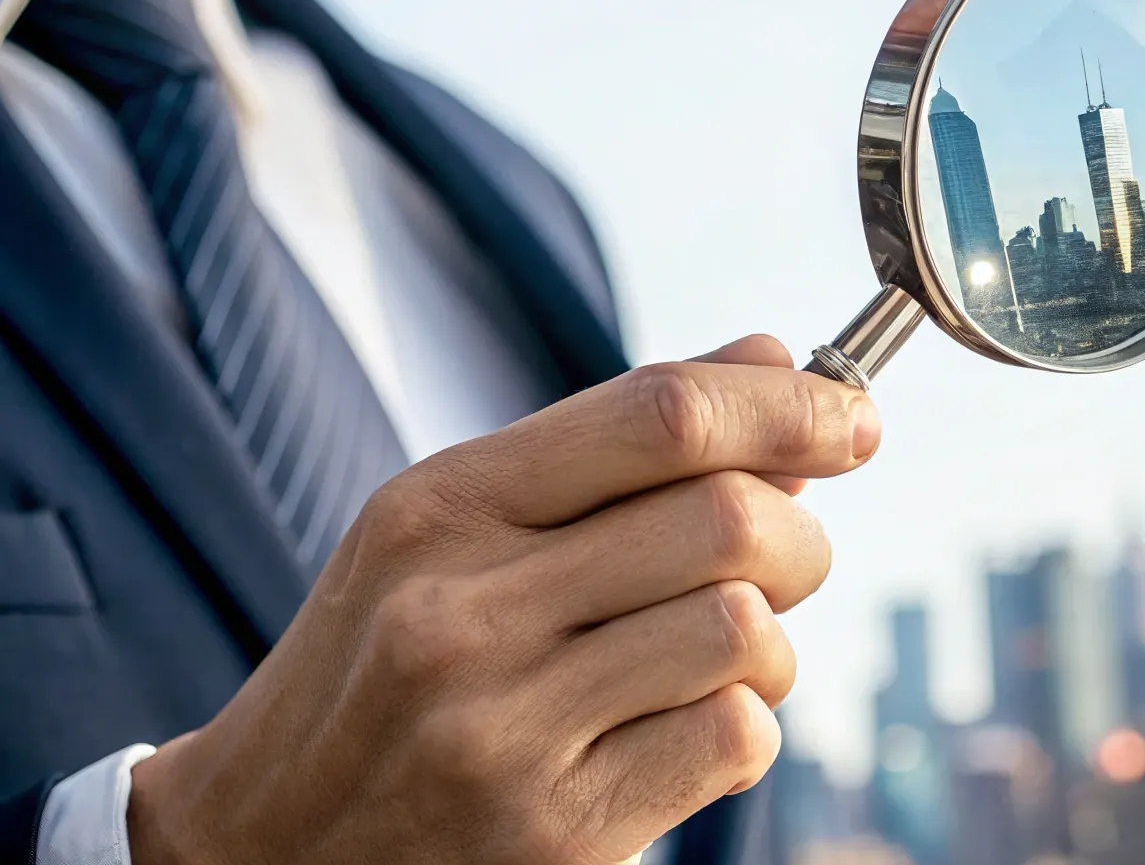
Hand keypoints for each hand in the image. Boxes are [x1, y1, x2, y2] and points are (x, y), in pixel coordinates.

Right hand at [126, 335, 879, 863]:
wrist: (261, 848)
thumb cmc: (382, 671)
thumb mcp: (453, 533)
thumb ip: (610, 444)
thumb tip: (771, 359)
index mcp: (439, 508)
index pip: (660, 414)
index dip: (786, 405)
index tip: (851, 419)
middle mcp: (463, 611)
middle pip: (727, 518)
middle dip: (799, 535)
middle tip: (787, 559)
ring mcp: (504, 730)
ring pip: (744, 629)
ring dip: (773, 642)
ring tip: (723, 657)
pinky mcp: (553, 833)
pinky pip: (734, 739)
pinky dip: (746, 729)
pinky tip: (688, 732)